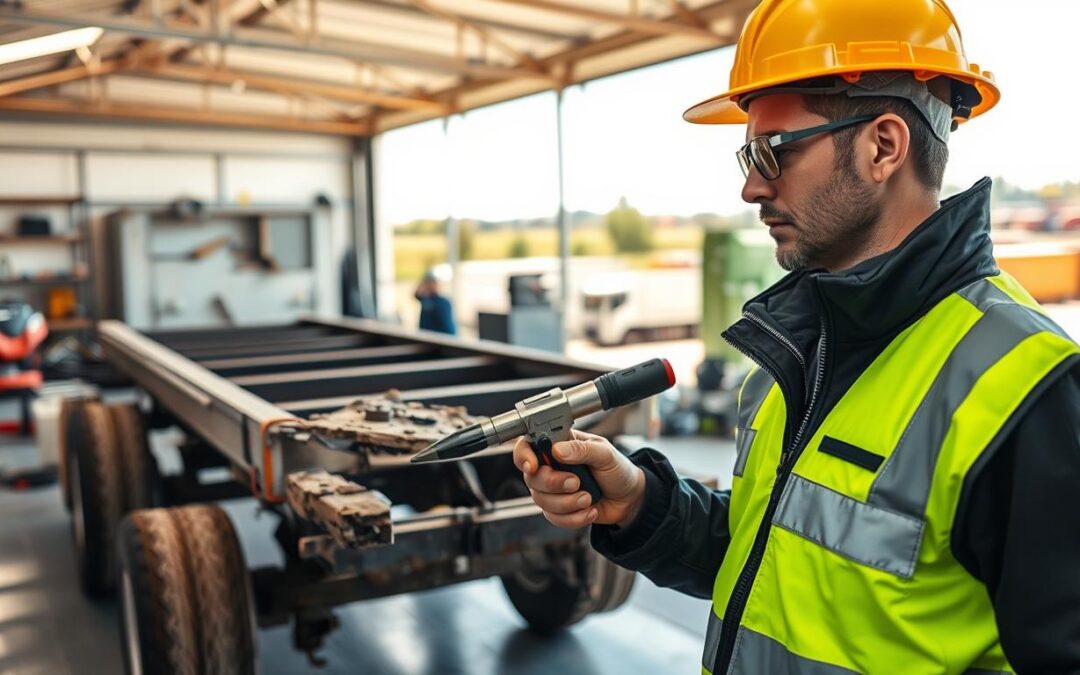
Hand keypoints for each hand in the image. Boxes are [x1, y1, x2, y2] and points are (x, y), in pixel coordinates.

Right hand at [513, 429, 645, 528]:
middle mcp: (552, 466)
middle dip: (554, 484)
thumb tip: (557, 450)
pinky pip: (553, 517)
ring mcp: (553, 489)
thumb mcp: (605, 454)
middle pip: (531, 477)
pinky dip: (573, 518)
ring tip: (588, 498)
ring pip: (541, 500)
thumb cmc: (618, 471)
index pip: (528, 446)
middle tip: (576, 483)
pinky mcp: (559, 509)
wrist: (630, 499)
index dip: (523, 456)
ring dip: (567, 503)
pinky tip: (589, 511)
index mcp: (559, 445)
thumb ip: (582, 449)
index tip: (533, 467)